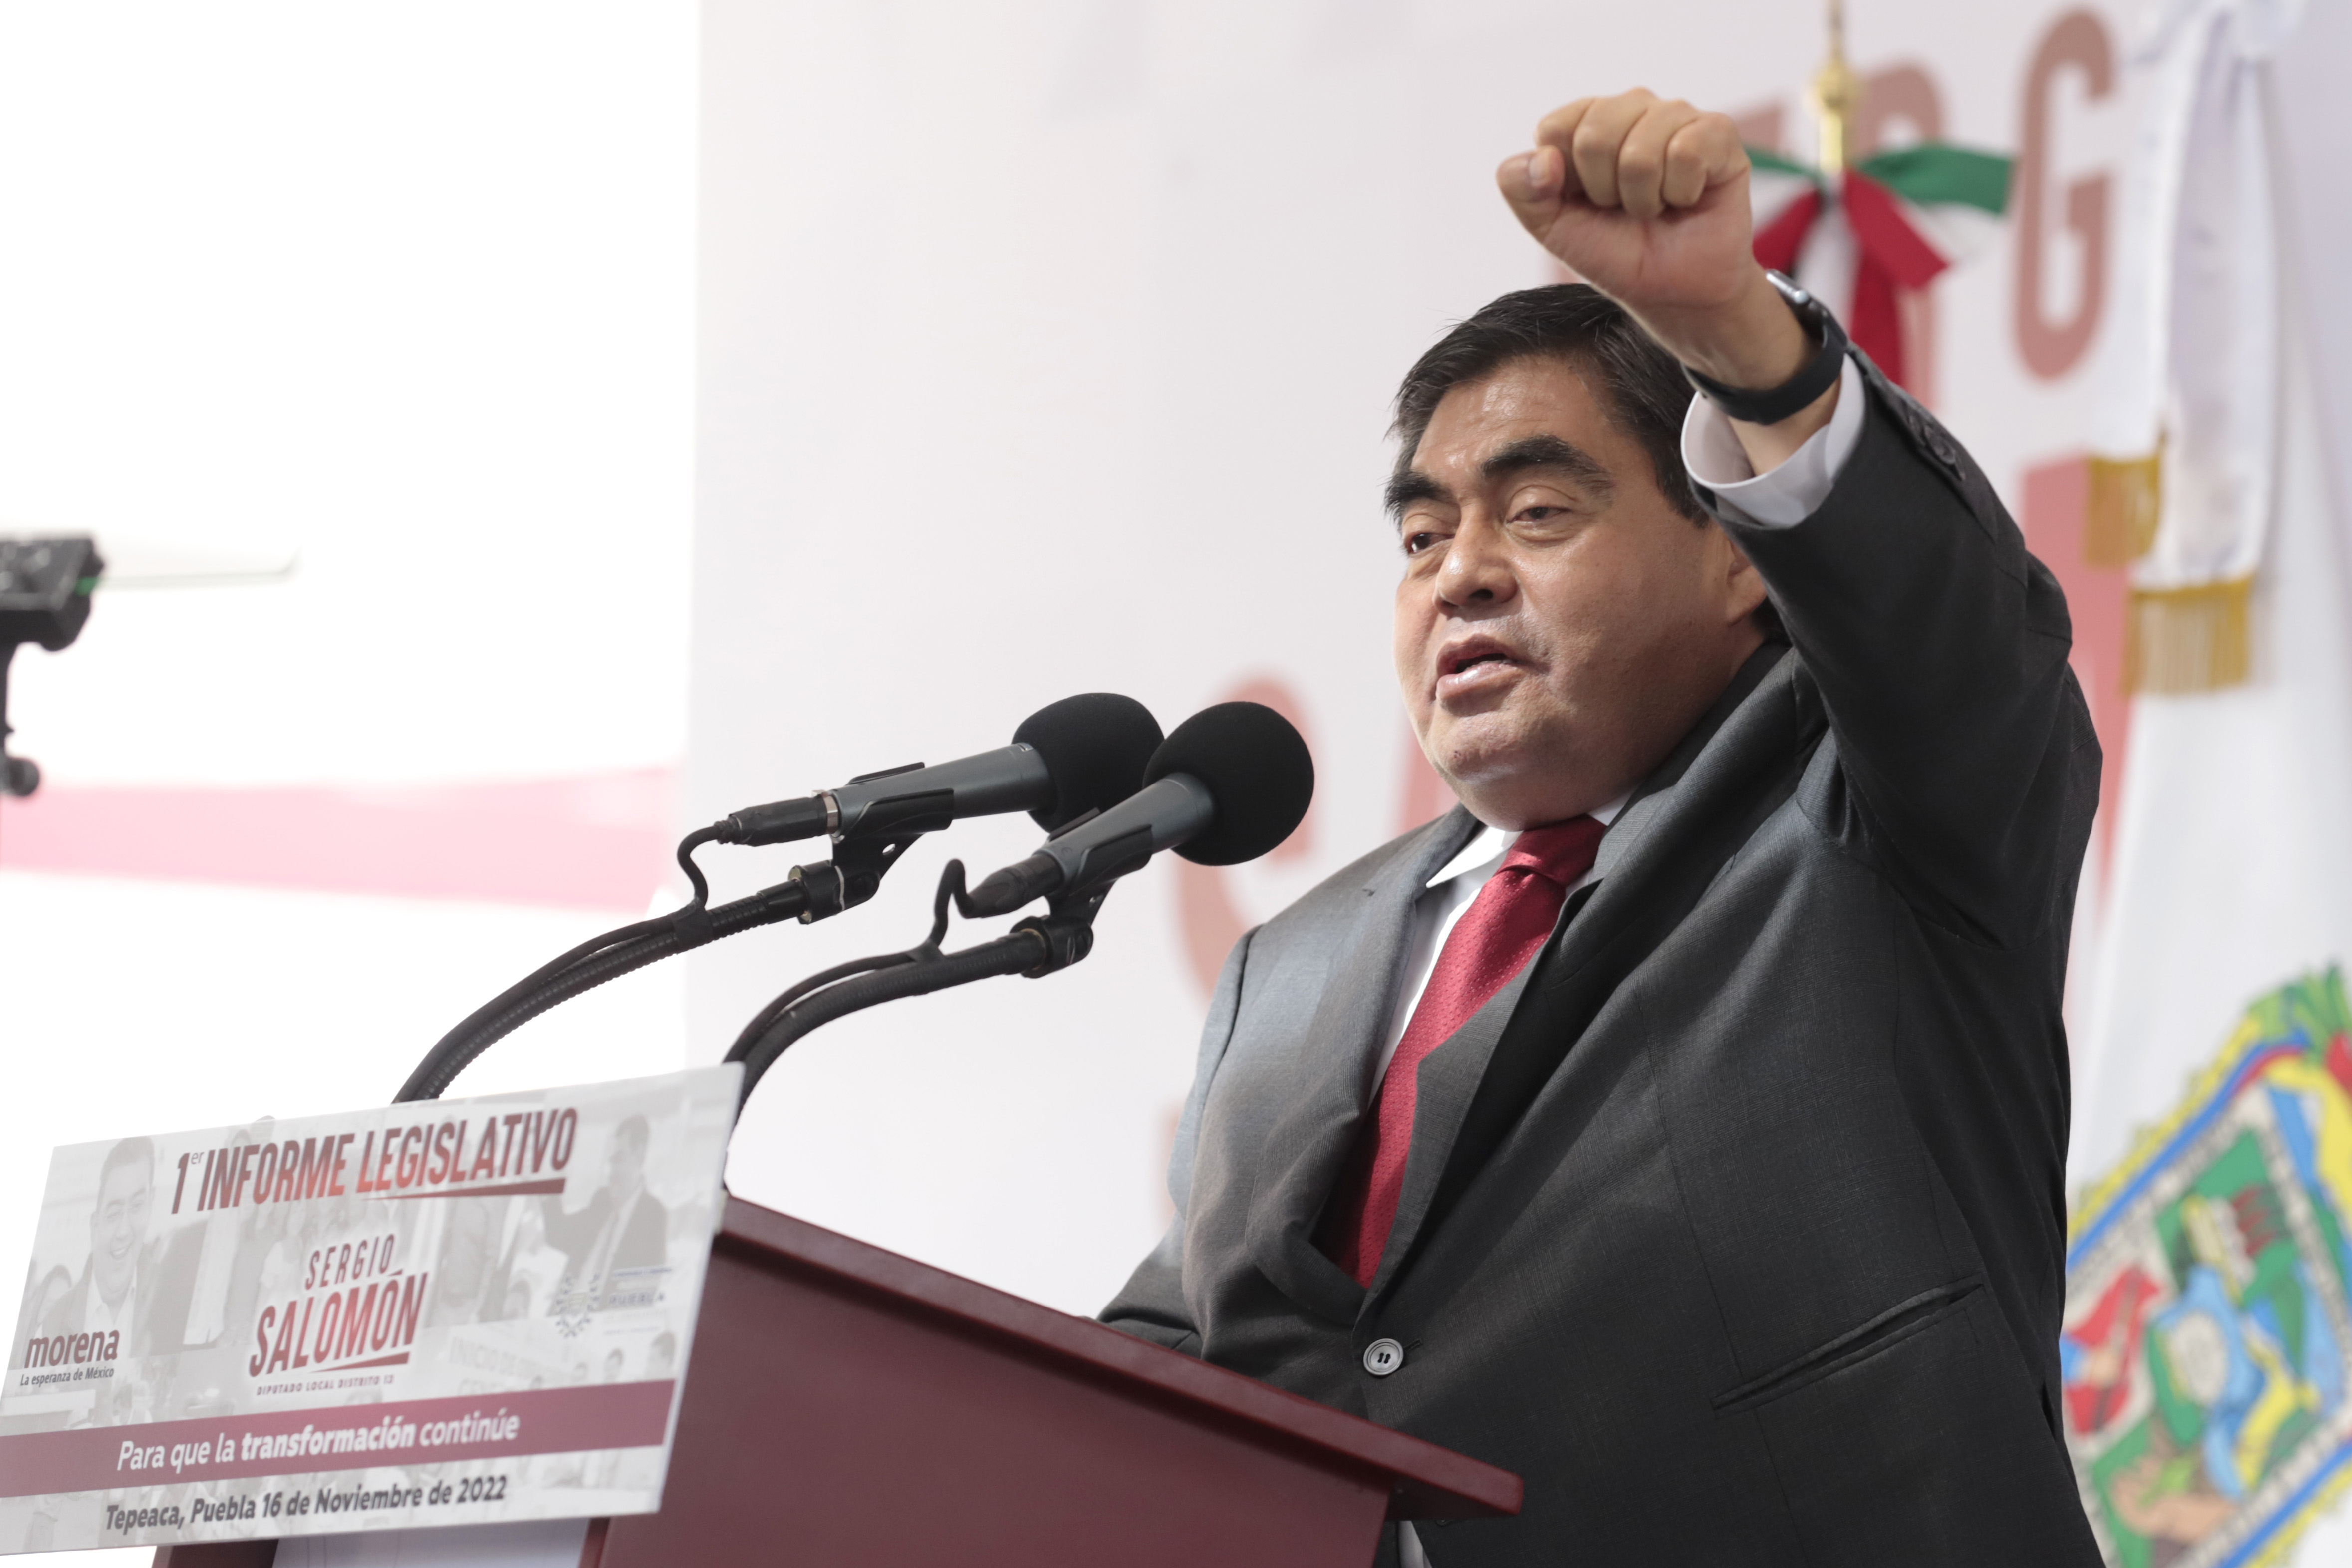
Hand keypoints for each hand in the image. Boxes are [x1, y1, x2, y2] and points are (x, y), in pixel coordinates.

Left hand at [1498, 91, 1812, 401]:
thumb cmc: (1613, 252)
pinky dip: (1681, 192)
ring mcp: (1676, 115)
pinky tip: (1687, 199)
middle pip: (1595, 135)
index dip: (1567, 179)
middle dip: (1605, 191)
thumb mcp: (1551, 228)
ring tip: (1657, 207)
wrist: (1671, 291)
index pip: (1555, 128)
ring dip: (1644, 198)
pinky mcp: (1717, 133)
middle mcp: (1631, 108)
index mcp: (1586, 122)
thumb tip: (1542, 157)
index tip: (1587, 202)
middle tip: (1624, 209)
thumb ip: (1522, 190)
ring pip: (1641, 150)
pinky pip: (1686, 152)